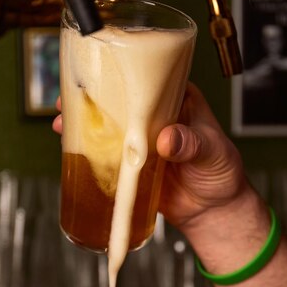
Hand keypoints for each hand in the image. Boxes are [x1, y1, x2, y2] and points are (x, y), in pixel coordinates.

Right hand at [53, 83, 246, 232]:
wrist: (214, 212)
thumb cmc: (222, 173)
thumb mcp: (213, 152)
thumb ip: (191, 144)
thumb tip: (167, 139)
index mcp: (177, 102)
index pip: (147, 80)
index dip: (122, 75)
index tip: (99, 74)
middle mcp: (155, 118)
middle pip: (120, 102)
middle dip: (93, 98)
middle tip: (70, 99)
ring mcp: (141, 143)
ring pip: (109, 128)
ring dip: (86, 125)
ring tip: (64, 124)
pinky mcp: (132, 168)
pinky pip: (107, 159)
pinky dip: (90, 156)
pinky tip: (74, 153)